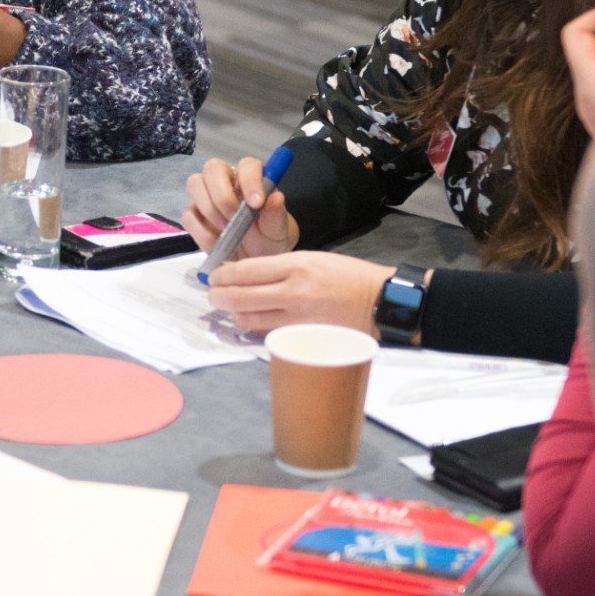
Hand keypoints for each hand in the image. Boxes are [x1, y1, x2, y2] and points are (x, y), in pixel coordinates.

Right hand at [182, 155, 297, 255]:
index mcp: (251, 178)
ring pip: (195, 185)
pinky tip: (217, 242)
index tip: (257, 203)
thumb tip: (276, 197)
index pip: (248, 165)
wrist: (253, 258)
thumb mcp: (278, 230)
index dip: (250, 180)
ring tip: (226, 230)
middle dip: (222, 194)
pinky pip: (188, 216)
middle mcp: (226, 181)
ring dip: (210, 210)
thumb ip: (276, 215)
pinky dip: (201, 232)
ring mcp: (206, 196)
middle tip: (233, 218)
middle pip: (212, 168)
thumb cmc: (268, 237)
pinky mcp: (193, 215)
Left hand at [206, 252, 392, 335]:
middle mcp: (294, 292)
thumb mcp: (312, 258)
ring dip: (234, 314)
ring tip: (232, 308)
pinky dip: (255, 327)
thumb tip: (244, 273)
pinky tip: (254, 321)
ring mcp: (297, 318)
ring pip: (248, 319)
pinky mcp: (303, 337)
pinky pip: (267, 334)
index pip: (245, 271)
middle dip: (218, 296)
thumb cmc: (348, 276)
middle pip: (239, 298)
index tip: (214, 276)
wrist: (380, 301)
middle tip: (214, 294)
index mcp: (297, 266)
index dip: (222, 275)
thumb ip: (278, 267)